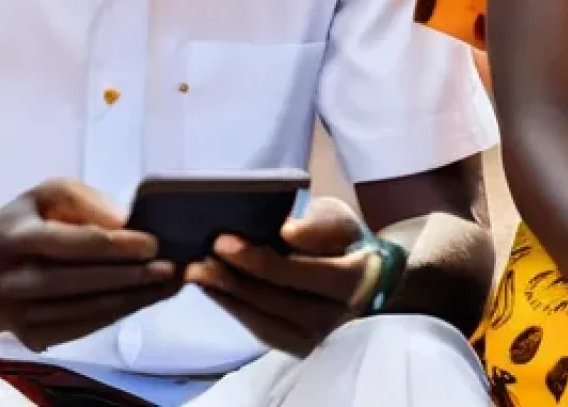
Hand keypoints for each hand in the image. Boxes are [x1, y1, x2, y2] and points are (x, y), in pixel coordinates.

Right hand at [0, 179, 179, 351]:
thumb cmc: (19, 224)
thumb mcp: (43, 195)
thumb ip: (84, 200)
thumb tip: (124, 220)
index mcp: (13, 239)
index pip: (71, 244)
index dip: (115, 245)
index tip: (153, 242)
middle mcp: (12, 282)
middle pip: (79, 283)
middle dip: (130, 277)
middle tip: (171, 268)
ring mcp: (19, 317)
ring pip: (85, 311)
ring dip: (133, 300)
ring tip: (170, 284)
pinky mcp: (32, 338)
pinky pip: (83, 328)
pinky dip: (118, 314)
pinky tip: (146, 299)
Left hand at [186, 197, 381, 355]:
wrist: (368, 277)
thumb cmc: (348, 240)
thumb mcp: (340, 220)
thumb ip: (318, 225)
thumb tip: (287, 232)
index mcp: (350, 281)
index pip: (296, 273)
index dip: (257, 259)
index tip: (222, 241)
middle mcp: (335, 318)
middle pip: (275, 301)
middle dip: (232, 280)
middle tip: (199, 260)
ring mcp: (318, 339)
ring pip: (265, 322)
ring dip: (227, 298)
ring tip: (198, 274)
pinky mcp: (303, 347)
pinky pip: (265, 331)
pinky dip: (237, 311)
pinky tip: (215, 291)